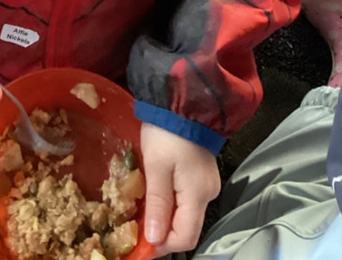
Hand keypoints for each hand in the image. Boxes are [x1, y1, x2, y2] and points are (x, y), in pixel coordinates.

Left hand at [140, 123, 220, 255]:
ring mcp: (206, 182)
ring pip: (185, 213)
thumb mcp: (156, 167)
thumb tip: (155, 240)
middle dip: (161, 233)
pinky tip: (152, 196)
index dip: (162, 246)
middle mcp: (208, 193)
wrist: (181, 97)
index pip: (186, 238)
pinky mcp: (200, 173)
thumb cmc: (166, 132)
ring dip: (163, 218)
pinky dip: (168, 203)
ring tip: (139, 213)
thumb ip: (157, 204)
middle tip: (134, 229)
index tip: (139, 246)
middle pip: (186, 227)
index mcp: (199, 194)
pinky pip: (185, 198)